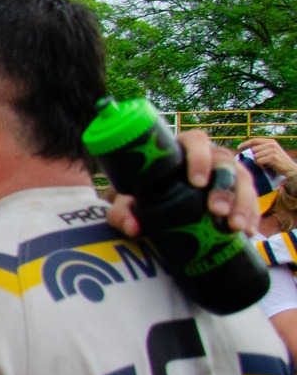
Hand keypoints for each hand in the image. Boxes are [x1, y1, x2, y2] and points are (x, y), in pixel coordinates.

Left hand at [108, 130, 259, 239]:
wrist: (154, 204)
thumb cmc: (141, 193)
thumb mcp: (128, 200)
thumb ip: (122, 212)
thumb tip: (133, 229)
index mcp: (182, 148)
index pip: (196, 141)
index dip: (199, 159)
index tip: (196, 182)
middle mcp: (209, 156)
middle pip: (224, 163)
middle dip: (224, 187)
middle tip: (216, 211)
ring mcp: (226, 172)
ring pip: (243, 180)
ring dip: (243, 203)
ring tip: (236, 227)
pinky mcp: (238, 190)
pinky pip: (251, 199)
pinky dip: (252, 215)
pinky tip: (250, 232)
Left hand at [241, 136, 296, 180]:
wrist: (290, 168)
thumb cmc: (278, 162)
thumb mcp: (271, 151)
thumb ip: (262, 148)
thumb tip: (247, 149)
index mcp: (271, 141)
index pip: (254, 140)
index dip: (245, 143)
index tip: (238, 147)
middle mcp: (271, 144)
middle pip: (253, 150)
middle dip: (255, 157)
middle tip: (263, 162)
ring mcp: (272, 150)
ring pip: (255, 156)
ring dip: (259, 162)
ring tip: (267, 164)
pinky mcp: (272, 157)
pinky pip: (259, 161)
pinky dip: (261, 166)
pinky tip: (268, 166)